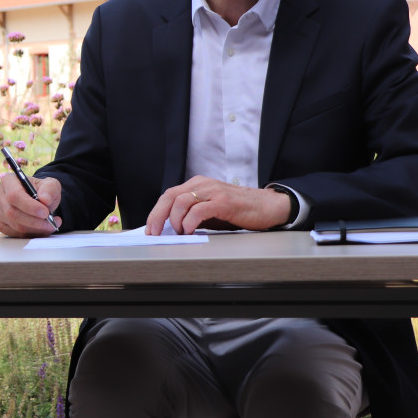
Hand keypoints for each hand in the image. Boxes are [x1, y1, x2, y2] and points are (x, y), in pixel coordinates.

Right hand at [0, 173, 61, 237]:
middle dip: (34, 221)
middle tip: (51, 222)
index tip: (45, 212)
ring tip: (50, 225)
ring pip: (15, 225)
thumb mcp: (50, 184)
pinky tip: (41, 229)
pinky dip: (31, 234)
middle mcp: (0, 195)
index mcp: (8, 181)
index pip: (14, 195)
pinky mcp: (0, 224)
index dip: (29, 206)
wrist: (37, 200)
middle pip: (12, 213)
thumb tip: (45, 199)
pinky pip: (15, 234)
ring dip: (35, 229)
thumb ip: (49, 189)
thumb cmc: (41, 190)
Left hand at [147, 177, 289, 235]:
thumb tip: (171, 230)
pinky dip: (190, 222)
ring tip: (180, 233)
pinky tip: (190, 231)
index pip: (169, 195)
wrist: (267, 206)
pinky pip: (199, 210)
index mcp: (197, 184)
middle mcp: (203, 184)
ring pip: (181, 201)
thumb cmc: (238, 211)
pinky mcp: (224, 202)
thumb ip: (192, 215)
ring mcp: (213, 191)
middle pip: (170, 197)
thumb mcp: (210, 212)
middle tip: (155, 233)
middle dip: (158, 216)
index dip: (156, 212)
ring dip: (176, 220)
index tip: (150, 229)